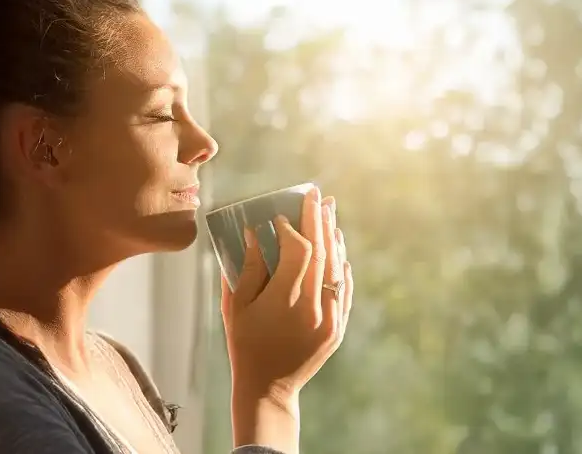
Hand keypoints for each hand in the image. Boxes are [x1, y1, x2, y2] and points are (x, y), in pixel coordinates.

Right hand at [220, 186, 353, 451]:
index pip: (297, 250)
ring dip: (333, 239)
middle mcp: (312, 307)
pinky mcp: (338, 328)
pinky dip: (341, 266)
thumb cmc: (244, 344)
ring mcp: (330, 319)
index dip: (291, 229)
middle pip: (322, 253)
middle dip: (319, 220)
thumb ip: (246, 268)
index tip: (281, 217)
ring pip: (337, 269)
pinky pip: (345, 289)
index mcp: (284, 300)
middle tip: (318, 195)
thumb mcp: (236, 306)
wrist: (268, 387)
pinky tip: (338, 249)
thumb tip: (251, 233)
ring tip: (329, 214)